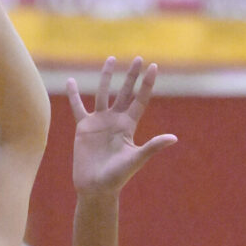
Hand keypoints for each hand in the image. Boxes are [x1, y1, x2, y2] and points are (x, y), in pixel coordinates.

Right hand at [69, 57, 174, 194]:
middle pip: (125, 92)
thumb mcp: (135, 160)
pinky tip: (71, 81)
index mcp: (129, 126)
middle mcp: (115, 120)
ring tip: (111, 59)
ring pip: (103, 94)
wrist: (95, 187)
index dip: (146, 84)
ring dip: (107, 77)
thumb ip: (152, 147)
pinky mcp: (84, 127)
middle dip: (131, 76)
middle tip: (138, 58)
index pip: (140, 100)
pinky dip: (74, 94)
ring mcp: (99, 122)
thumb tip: (173, 138)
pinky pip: (78, 107)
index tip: (153, 66)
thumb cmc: (117, 177)